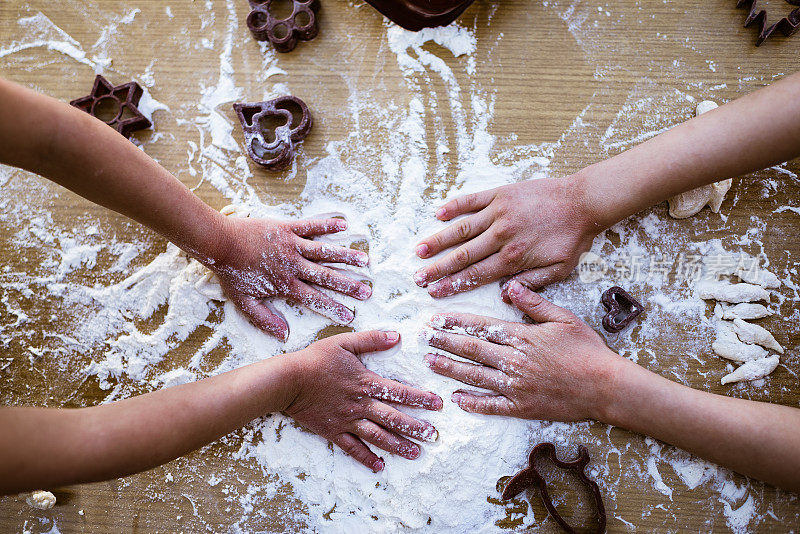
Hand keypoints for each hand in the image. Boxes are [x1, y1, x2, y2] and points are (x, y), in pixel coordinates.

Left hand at [211, 216, 370, 339]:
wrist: (220, 243)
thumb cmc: (231, 273)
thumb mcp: (244, 302)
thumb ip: (265, 319)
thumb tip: (283, 335)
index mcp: (285, 285)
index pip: (315, 299)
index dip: (333, 308)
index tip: (349, 315)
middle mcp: (293, 265)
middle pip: (326, 276)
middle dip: (348, 285)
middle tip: (366, 291)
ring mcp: (292, 245)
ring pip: (324, 252)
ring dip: (346, 256)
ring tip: (365, 261)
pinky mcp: (287, 228)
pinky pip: (311, 226)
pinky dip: (327, 225)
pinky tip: (343, 225)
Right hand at [283, 331, 442, 471]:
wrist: (288, 381)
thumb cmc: (315, 359)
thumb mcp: (344, 342)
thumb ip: (371, 340)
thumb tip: (396, 336)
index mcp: (365, 383)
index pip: (399, 391)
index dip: (420, 398)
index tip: (437, 404)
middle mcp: (360, 404)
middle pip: (393, 418)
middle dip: (415, 427)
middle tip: (433, 437)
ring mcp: (347, 420)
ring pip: (377, 436)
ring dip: (397, 445)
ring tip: (415, 454)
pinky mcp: (333, 431)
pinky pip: (352, 448)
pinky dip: (366, 458)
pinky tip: (379, 466)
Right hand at [413, 178, 598, 297]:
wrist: (584, 202)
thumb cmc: (572, 237)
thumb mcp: (560, 270)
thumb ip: (532, 284)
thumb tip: (506, 295)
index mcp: (514, 257)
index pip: (476, 274)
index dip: (453, 285)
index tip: (435, 292)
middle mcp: (502, 235)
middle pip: (463, 255)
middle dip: (438, 268)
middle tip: (418, 277)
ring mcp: (499, 212)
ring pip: (462, 229)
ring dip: (439, 240)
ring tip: (420, 250)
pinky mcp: (501, 193)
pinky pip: (472, 200)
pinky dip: (454, 206)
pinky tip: (438, 214)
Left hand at [423, 281, 620, 420]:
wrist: (606, 386)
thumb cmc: (587, 349)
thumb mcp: (562, 317)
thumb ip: (533, 302)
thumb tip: (510, 286)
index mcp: (522, 337)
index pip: (481, 327)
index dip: (455, 323)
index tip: (436, 319)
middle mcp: (513, 361)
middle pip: (471, 350)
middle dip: (445, 343)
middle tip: (424, 338)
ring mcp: (516, 386)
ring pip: (475, 376)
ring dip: (450, 369)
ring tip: (431, 362)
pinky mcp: (522, 407)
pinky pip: (491, 406)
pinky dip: (473, 402)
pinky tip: (456, 398)